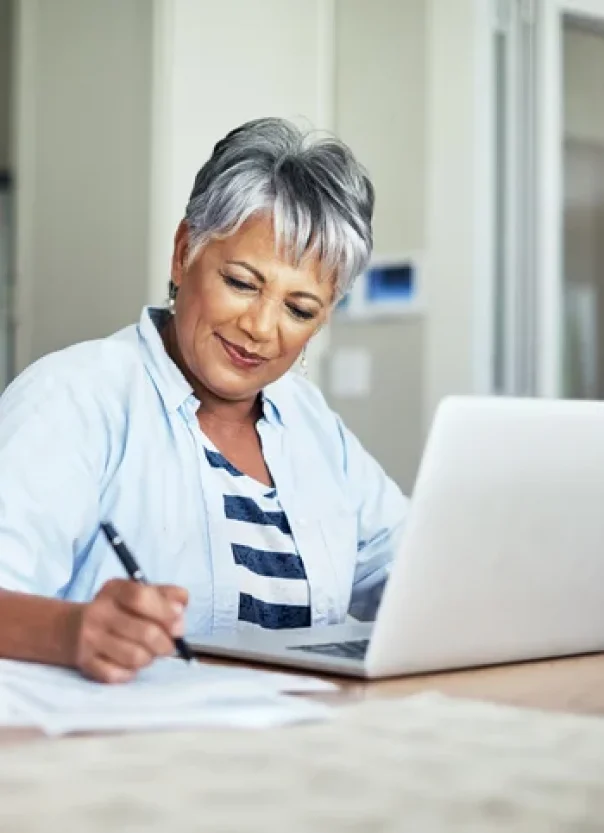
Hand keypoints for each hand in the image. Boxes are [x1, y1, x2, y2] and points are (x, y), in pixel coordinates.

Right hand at [72, 579, 187, 682]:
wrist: (66, 628)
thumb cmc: (114, 610)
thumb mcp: (135, 593)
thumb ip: (164, 595)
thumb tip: (182, 607)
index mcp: (114, 590)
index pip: (141, 597)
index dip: (165, 611)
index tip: (178, 622)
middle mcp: (99, 612)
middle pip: (146, 632)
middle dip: (166, 643)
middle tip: (168, 645)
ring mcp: (90, 639)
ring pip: (135, 657)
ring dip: (149, 658)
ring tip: (148, 653)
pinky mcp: (85, 663)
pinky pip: (118, 675)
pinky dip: (130, 672)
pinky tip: (128, 664)